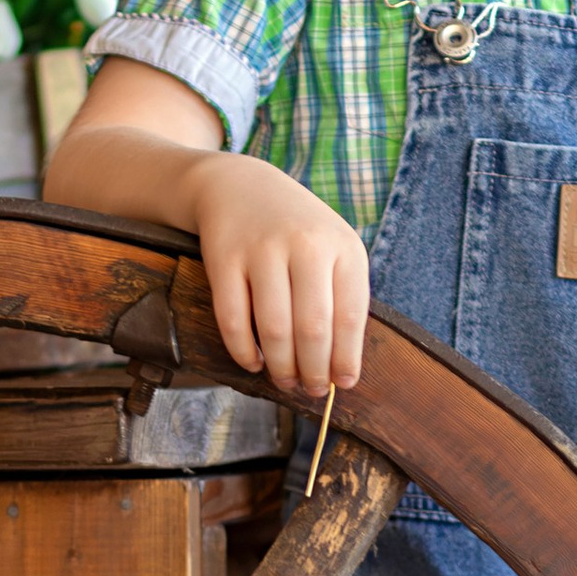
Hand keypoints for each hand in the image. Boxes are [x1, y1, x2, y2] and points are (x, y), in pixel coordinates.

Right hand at [187, 155, 368, 403]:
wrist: (238, 185)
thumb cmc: (296, 230)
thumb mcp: (332, 248)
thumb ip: (341, 297)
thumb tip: (343, 370)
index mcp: (343, 246)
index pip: (352, 317)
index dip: (346, 358)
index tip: (342, 384)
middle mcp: (306, 245)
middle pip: (313, 330)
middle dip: (313, 371)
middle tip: (311, 390)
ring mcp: (263, 250)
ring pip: (275, 330)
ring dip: (280, 367)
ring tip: (284, 380)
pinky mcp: (224, 258)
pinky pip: (233, 320)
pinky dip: (243, 351)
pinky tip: (253, 361)